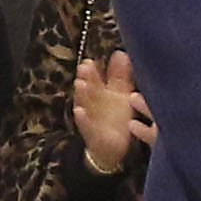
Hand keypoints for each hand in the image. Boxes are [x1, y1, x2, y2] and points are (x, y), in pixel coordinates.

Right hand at [70, 50, 151, 177]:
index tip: (90, 61)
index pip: (95, 79)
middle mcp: (94, 104)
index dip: (92, 71)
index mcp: (101, 93)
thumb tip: (121, 52)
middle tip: (84, 67)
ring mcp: (92, 118)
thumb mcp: (120, 95)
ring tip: (80, 84)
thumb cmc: (116, 118)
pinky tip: (79, 111)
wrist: (113, 148)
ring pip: (85, 104)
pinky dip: (82, 119)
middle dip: (86, 78)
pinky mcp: (93, 133)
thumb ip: (120, 75)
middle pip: (89, 89)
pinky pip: (86, 125)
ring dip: (82, 94)